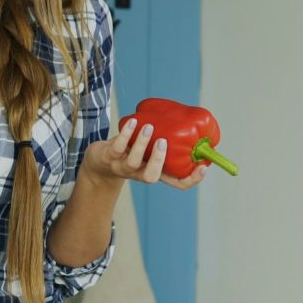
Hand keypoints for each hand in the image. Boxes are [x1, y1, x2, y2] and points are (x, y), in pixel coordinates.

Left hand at [83, 117, 210, 189]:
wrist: (99, 161)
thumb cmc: (131, 151)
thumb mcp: (150, 148)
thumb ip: (166, 138)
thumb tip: (191, 118)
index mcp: (156, 171)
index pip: (177, 183)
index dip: (191, 179)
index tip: (203, 167)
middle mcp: (140, 173)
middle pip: (151, 177)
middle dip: (158, 161)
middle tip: (163, 142)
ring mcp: (123, 167)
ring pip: (133, 162)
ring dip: (141, 144)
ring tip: (150, 126)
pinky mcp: (108, 157)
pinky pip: (117, 147)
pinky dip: (126, 134)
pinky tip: (133, 121)